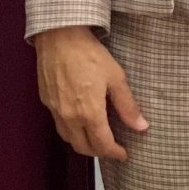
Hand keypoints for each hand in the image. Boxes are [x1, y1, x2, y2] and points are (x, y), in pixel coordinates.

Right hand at [36, 25, 145, 160]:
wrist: (59, 36)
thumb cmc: (90, 54)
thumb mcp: (116, 77)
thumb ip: (128, 106)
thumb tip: (142, 127)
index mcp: (89, 114)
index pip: (102, 145)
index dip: (115, 153)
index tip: (124, 153)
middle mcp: (70, 117)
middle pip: (83, 148)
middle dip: (99, 152)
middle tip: (111, 147)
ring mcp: (55, 110)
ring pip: (68, 138)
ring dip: (82, 143)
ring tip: (95, 136)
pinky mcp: (46, 100)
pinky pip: (58, 123)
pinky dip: (70, 129)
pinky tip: (78, 119)